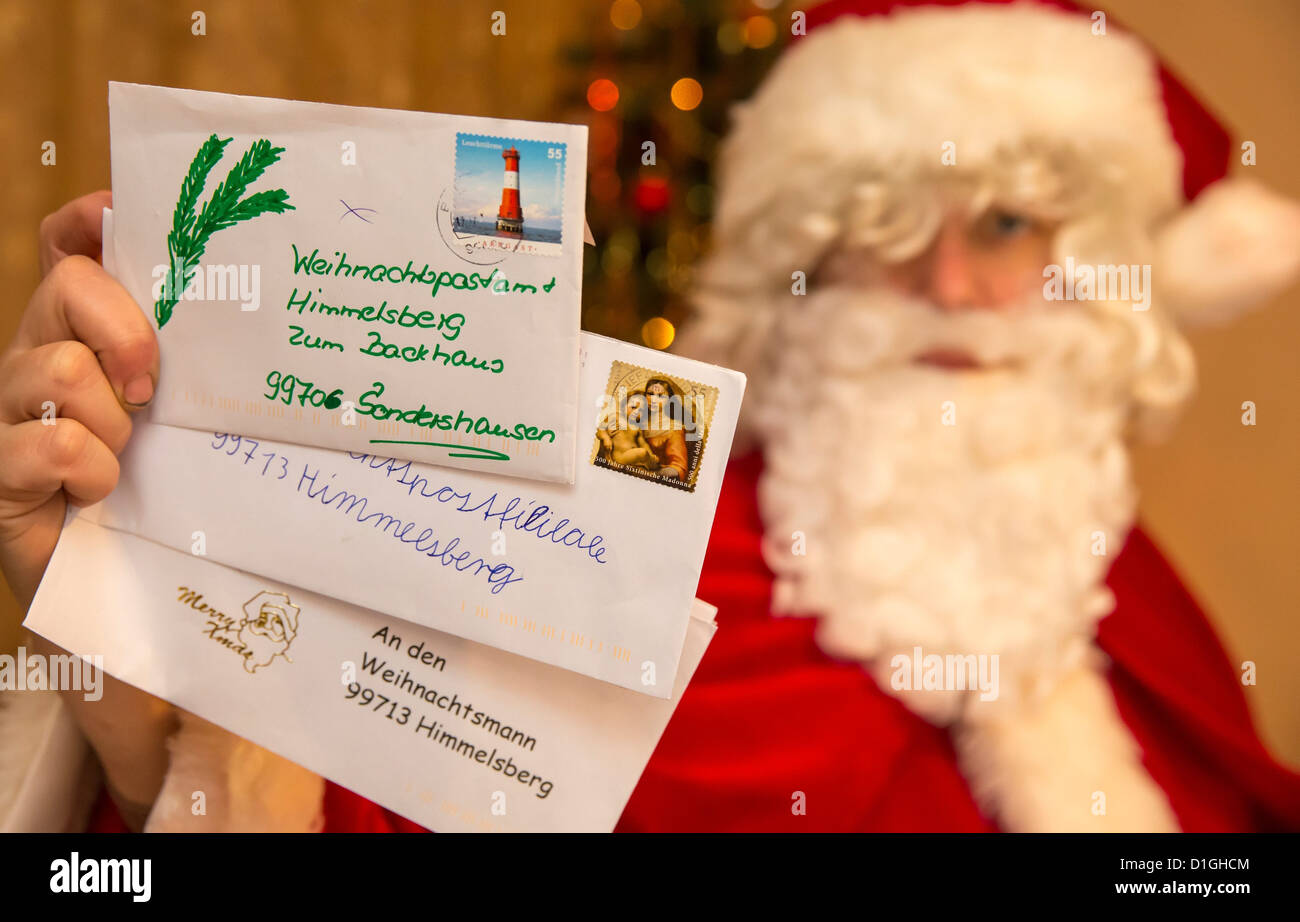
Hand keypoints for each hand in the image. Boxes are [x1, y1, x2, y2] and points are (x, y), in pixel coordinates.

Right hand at [1, 190, 174, 828]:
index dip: (88, 221)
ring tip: (126, 457)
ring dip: (108, 417)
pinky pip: (43, 445)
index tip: (124, 214)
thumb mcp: (199, 422)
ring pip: (52, 367)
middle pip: (62, 287)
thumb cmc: (175, 501)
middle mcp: (39, 364)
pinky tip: (101, 493)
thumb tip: (259, 305)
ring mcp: (9, 422)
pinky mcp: (1, 485)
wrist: (139, 603)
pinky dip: (84, 468)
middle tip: (155, 386)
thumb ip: (205, 364)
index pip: (66, 248)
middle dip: (123, 327)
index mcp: (88, 339)